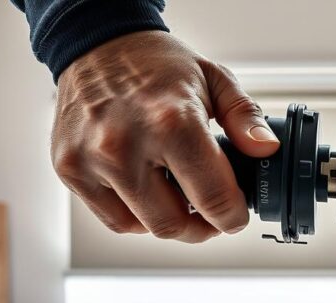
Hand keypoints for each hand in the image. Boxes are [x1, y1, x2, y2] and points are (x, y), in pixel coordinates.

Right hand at [51, 31, 277, 241]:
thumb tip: (266, 149)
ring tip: (178, 194)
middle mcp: (125, 145)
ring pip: (143, 227)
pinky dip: (137, 215)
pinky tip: (149, 190)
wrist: (97, 43)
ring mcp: (92, 160)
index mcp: (171, 122)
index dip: (232, 217)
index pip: (213, 199)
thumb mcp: (214, 79)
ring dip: (169, 220)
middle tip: (211, 214)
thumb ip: (245, 118)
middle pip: (174, 225)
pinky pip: (113, 218)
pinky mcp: (70, 169)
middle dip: (201, 227)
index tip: (236, 215)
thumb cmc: (155, 63)